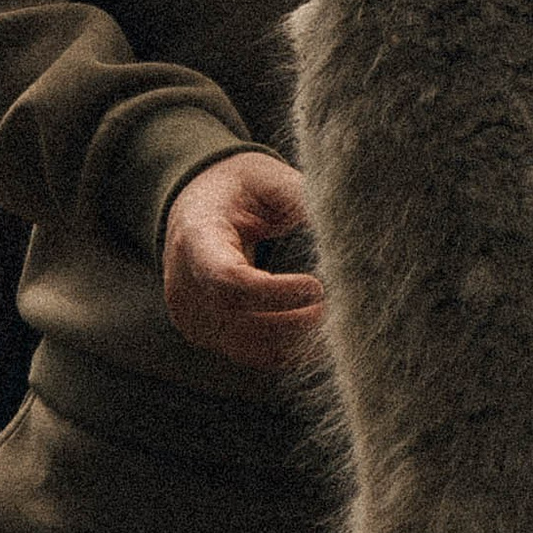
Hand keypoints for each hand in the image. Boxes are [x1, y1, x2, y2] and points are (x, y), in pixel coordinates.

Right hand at [160, 150, 323, 370]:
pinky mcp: (206, 335)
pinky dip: (287, 350)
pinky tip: (318, 334)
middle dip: (295, 320)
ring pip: (249, 348)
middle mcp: (185, 286)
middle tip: (340, 306)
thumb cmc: (238, 187)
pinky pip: (250, 354)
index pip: (228, 281)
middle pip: (242, 321)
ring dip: (296, 341)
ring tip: (335, 319)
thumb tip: (348, 225)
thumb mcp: (268, 178)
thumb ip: (301, 198)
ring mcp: (192, 316)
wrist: (198, 202)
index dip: (276, 293)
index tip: (317, 286)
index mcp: (195, 239)